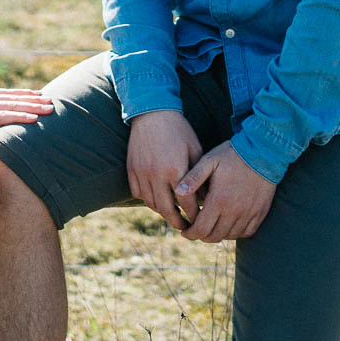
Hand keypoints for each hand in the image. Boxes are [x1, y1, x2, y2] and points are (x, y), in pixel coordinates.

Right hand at [126, 109, 201, 230]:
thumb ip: (200, 176)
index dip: (194, 215)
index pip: (186, 202)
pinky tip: (157, 199)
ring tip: (173, 215)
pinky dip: (147, 199)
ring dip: (162, 212)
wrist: (153, 112)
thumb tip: (208, 199)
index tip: (201, 221)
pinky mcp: (131, 169)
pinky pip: (138, 192)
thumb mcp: (195, 150)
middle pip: (166, 210)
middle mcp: (156, 174)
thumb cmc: (179, 130)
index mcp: (175, 169)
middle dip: (178, 222)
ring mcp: (141, 172)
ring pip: (151, 203)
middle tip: (186, 228)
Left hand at [174, 141, 274, 241]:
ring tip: (210, 225)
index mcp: (219, 200)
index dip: (190, 234)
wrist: (263, 151)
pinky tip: (229, 223)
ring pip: (230, 236)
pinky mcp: (260, 213)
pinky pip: (246, 232)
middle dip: (202, 236)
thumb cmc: (232, 155)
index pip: (201, 229)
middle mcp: (235, 211)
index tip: (184, 231)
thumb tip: (177, 191)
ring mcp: (249, 214)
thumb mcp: (209, 161)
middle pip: (215, 236)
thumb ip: (193, 177)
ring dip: (218, 234)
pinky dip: (235, 232)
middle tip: (195, 229)